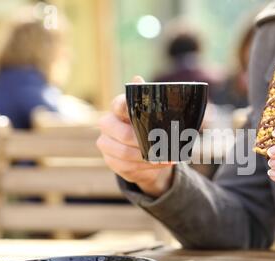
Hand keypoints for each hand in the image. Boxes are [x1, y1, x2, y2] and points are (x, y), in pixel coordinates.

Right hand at [97, 76, 173, 196]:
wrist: (142, 150)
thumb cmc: (148, 125)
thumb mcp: (151, 112)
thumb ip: (147, 98)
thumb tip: (137, 79)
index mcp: (117, 108)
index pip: (120, 106)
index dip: (130, 109)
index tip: (147, 114)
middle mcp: (107, 124)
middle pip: (124, 134)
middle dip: (146, 141)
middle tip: (164, 144)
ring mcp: (106, 144)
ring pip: (125, 153)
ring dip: (148, 157)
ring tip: (168, 157)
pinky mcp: (111, 162)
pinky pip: (128, 167)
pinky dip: (147, 167)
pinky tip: (161, 163)